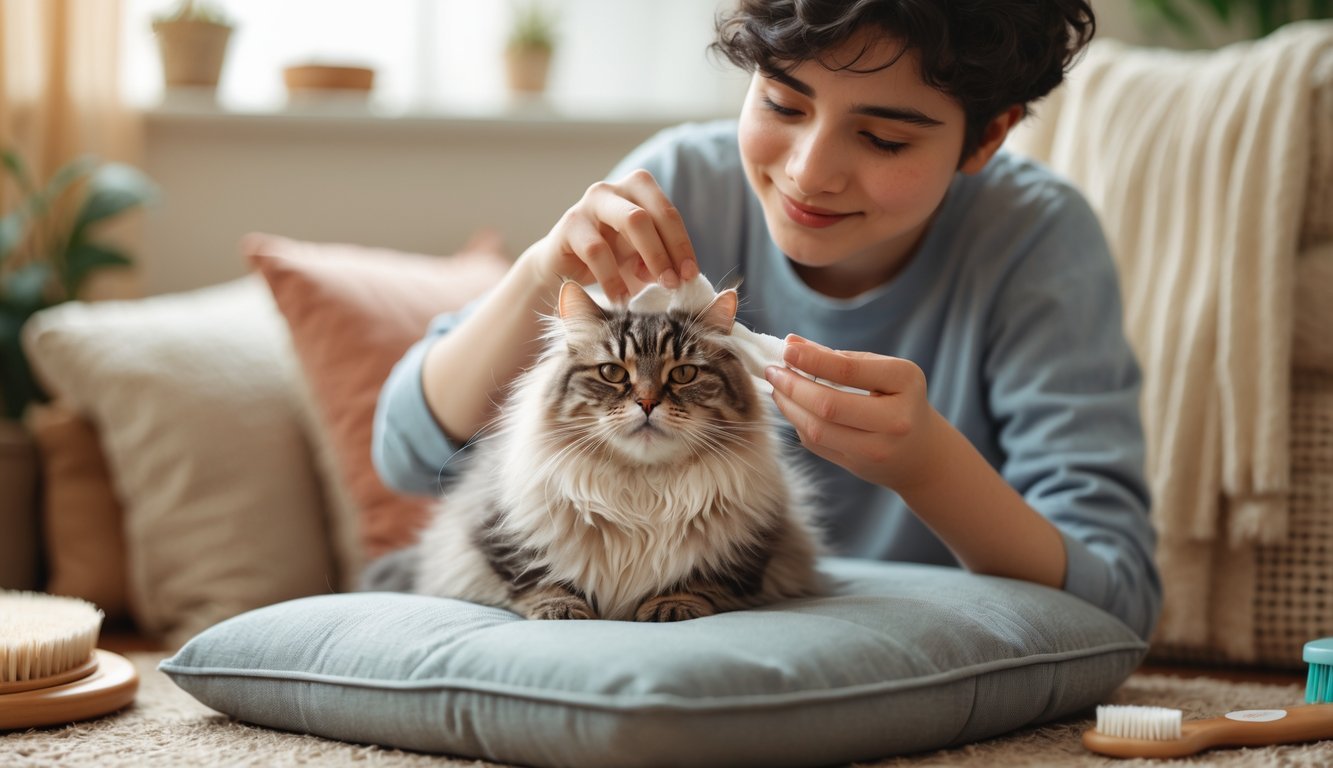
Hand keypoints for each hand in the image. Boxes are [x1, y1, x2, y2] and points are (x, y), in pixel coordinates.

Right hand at [518, 169, 698, 303]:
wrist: (562, 266)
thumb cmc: (609, 258)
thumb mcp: (639, 258)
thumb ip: (659, 260)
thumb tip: (678, 274)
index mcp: (638, 190)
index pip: (667, 213)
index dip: (682, 245)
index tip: (690, 276)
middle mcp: (614, 190)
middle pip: (650, 214)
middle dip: (666, 251)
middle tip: (674, 283)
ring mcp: (589, 204)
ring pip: (630, 221)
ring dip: (646, 260)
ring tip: (652, 292)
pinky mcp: (569, 225)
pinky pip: (597, 250)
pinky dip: (612, 278)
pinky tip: (620, 298)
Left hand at [764, 335, 939, 490]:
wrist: (921, 451)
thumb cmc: (897, 398)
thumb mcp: (880, 370)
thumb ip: (837, 357)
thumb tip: (791, 342)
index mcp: (904, 382)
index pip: (848, 371)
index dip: (811, 360)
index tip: (786, 350)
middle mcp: (895, 419)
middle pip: (828, 405)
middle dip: (792, 386)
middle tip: (772, 370)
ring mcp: (877, 448)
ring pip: (817, 429)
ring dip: (789, 406)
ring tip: (776, 387)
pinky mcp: (858, 466)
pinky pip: (816, 443)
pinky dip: (797, 422)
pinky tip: (790, 406)